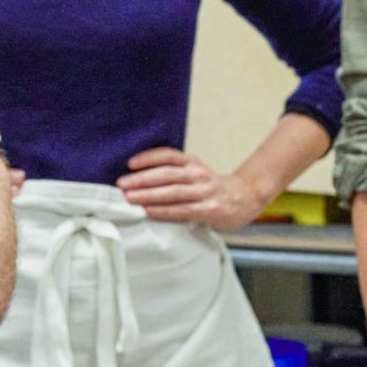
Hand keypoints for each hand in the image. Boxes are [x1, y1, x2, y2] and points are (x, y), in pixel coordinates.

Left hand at [117, 147, 264, 229]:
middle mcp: (198, 174)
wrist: (245, 198)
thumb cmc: (212, 187)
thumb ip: (175, 173)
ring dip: (148, 195)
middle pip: (166, 174)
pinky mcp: (209, 209)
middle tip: (122, 184)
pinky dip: (163, 211)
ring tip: (130, 198)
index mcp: (193, 162)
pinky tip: (149, 211)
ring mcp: (204, 192)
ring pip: (172, 192)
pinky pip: (182, 210)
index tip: (130, 163)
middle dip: (141, 179)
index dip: (148, 158)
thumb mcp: (195, 172)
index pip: (168, 155)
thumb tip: (139, 178)